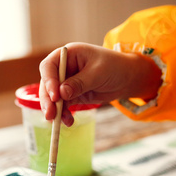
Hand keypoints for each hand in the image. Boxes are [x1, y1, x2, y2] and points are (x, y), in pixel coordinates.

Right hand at [39, 42, 161, 125]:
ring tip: (59, 121)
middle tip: (50, 115)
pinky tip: (68, 121)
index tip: (54, 96)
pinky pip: (63, 105)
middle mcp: (64, 68)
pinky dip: (64, 114)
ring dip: (55, 110)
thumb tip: (61, 93)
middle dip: (48, 100)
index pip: (49, 66)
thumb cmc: (115, 67)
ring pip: (53, 97)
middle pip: (48, 83)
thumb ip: (79, 83)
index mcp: (68, 54)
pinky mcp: (72, 94)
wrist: (127, 78)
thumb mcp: (98, 73)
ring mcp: (67, 82)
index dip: (49, 80)